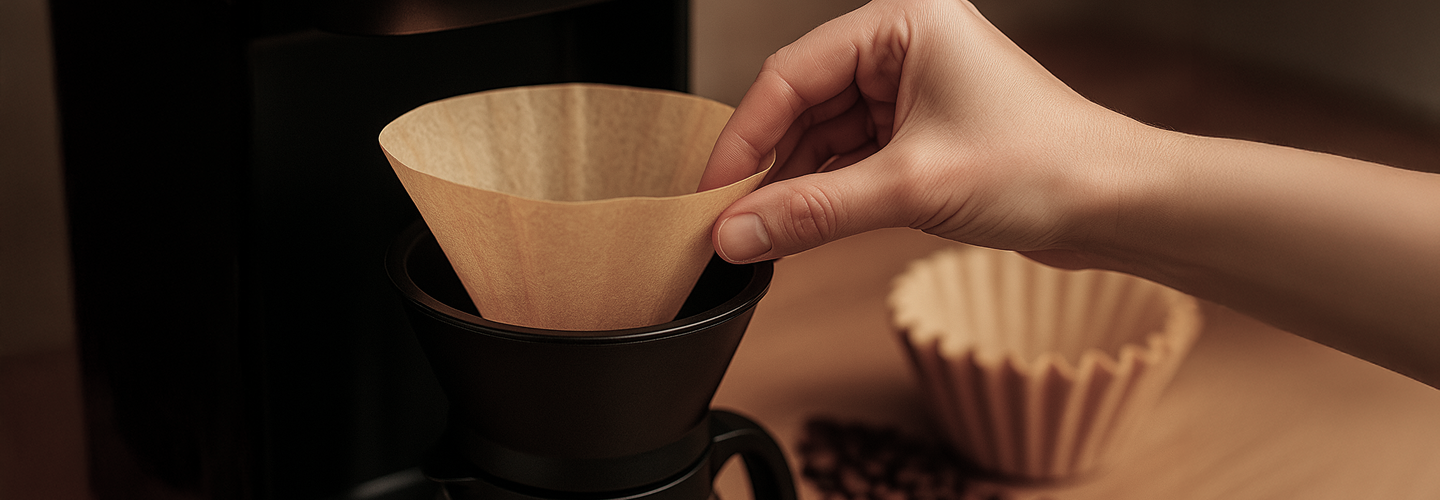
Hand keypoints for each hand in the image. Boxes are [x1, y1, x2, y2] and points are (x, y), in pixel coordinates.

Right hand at [700, 0, 1156, 264]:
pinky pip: (850, 158)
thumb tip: (737, 232)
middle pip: (802, 104)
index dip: (743, 137)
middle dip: (766, 165)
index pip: (791, 74)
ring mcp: (911, 89)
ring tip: (758, 233)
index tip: (712, 192)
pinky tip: (797, 228)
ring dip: (794, 184)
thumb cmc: (1046, 165)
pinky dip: (825, 194)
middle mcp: (902, 46)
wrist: (1119, 204)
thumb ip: (814, 210)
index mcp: (901, 21)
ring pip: (823, 135)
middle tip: (727, 220)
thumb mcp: (911, 188)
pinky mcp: (920, 132)